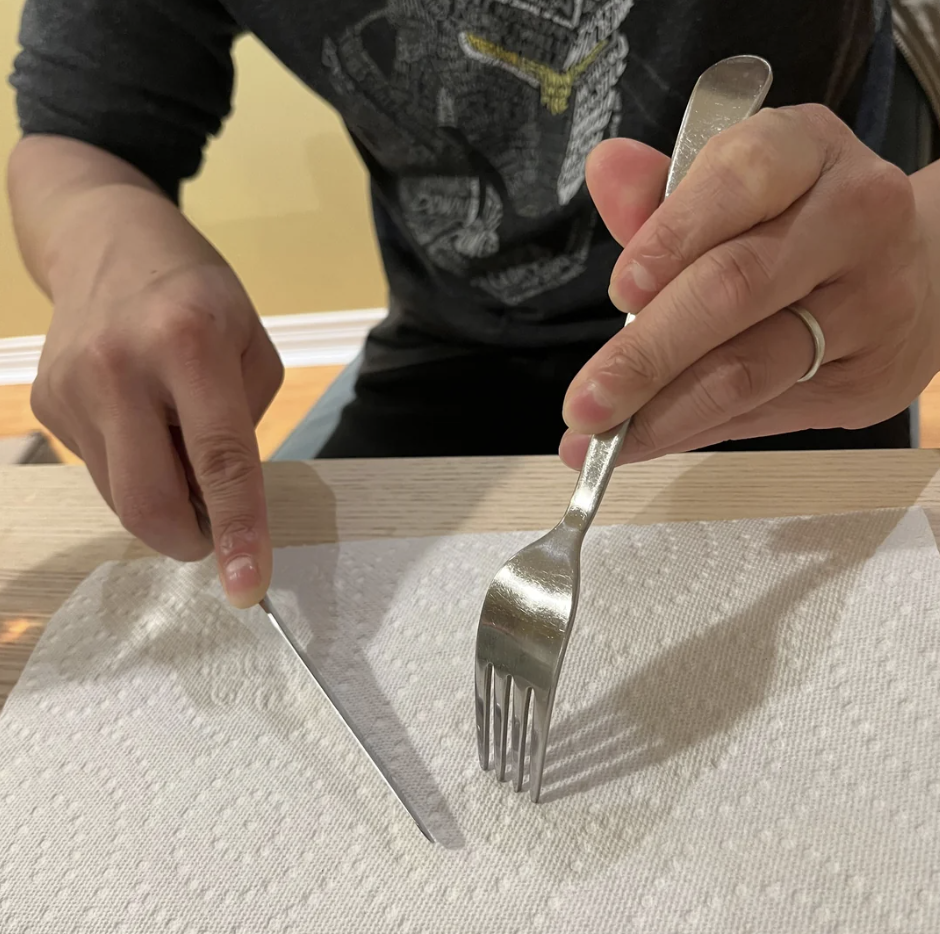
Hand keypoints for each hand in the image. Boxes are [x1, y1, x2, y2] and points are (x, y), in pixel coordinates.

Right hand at [32, 260, 282, 607]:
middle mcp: (119, 367)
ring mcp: (70, 388)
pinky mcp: (45, 405)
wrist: (105, 239)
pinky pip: (101, 471)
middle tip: (213, 527)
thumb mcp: (251, 345)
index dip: (241, 530)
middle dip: (189, 539)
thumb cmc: (199, 293)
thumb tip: (221, 502)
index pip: (221, 460)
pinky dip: (136, 469)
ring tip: (177, 445)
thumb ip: (245, 425)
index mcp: (190, 343)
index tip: (249, 588)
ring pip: (121, 497)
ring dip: (164, 500)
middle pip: (149, 501)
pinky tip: (143, 421)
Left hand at [560, 105, 937, 466]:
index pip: (740, 180)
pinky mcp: (867, 380)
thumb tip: (607, 171)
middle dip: (647, 355)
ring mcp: (871, 307)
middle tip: (585, 403)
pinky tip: (649, 440)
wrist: (913, 271)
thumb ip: (665, 191)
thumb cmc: (797, 222)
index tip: (620, 291)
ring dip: (664, 414)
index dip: (673, 236)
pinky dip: (696, 431)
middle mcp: (855, 222)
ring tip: (601, 441)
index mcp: (810, 152)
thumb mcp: (736, 185)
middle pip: (736, 290)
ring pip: (751, 368)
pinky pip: (765, 415)